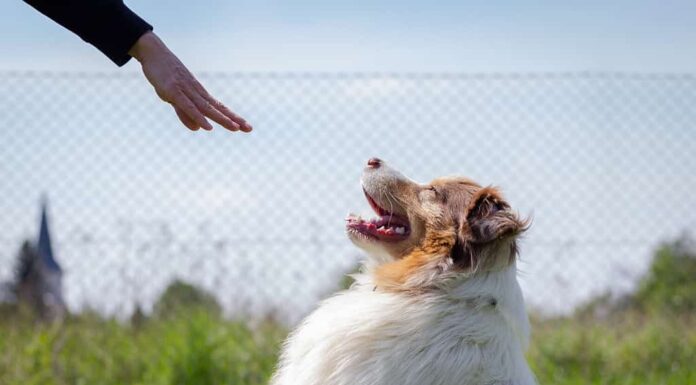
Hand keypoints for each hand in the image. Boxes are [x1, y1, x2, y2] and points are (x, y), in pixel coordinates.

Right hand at [128, 32, 251, 131]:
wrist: (154, 53)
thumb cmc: (165, 75)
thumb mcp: (175, 98)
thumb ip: (185, 114)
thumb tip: (198, 129)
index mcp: (199, 94)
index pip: (220, 107)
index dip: (233, 117)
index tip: (247, 126)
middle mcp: (197, 92)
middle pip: (218, 108)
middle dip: (234, 119)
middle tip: (250, 129)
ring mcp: (186, 91)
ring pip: (206, 108)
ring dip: (221, 119)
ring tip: (235, 128)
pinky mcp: (173, 92)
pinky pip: (188, 107)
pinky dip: (198, 117)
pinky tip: (207, 127)